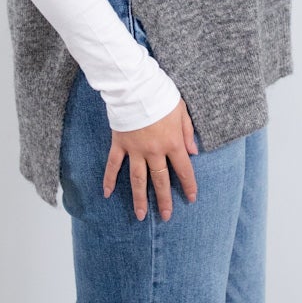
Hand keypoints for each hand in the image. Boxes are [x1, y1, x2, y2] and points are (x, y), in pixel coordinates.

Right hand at [104, 95, 199, 220]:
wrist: (135, 86)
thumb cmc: (161, 95)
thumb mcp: (181, 110)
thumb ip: (187, 132)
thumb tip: (194, 152)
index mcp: (172, 142)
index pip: (183, 170)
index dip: (189, 185)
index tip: (191, 198)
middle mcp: (154, 151)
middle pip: (160, 180)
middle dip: (164, 200)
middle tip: (167, 216)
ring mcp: (135, 149)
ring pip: (137, 179)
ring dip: (139, 198)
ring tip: (141, 215)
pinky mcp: (119, 144)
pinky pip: (113, 165)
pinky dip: (109, 179)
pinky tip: (107, 193)